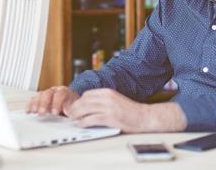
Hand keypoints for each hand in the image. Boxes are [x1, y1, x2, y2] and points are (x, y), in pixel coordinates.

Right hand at [26, 86, 79, 115]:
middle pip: (48, 93)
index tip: (54, 113)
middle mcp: (55, 91)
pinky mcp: (41, 98)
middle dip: (44, 103)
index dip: (56, 103)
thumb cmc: (73, 106)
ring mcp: (47, 94)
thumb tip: (78, 119)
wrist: (70, 101)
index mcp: (66, 92)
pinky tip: (28, 111)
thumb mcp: (76, 109)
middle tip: (42, 112)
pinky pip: (34, 99)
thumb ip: (75, 112)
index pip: (60, 94)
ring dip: (36, 104)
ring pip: (40, 95)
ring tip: (34, 112)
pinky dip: (30, 105)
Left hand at [67, 88, 186, 132]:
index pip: (87, 94)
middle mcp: (107, 97)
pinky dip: (84, 122)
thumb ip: (103, 101)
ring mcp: (108, 107)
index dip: (79, 101)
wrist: (145, 117)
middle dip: (75, 108)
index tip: (75, 107)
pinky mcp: (110, 118)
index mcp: (108, 92)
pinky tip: (82, 124)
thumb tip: (88, 106)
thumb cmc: (130, 111)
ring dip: (77, 115)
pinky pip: (92, 119)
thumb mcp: (115, 100)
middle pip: (84, 101)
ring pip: (85, 109)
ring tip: (74, 120)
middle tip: (70, 114)